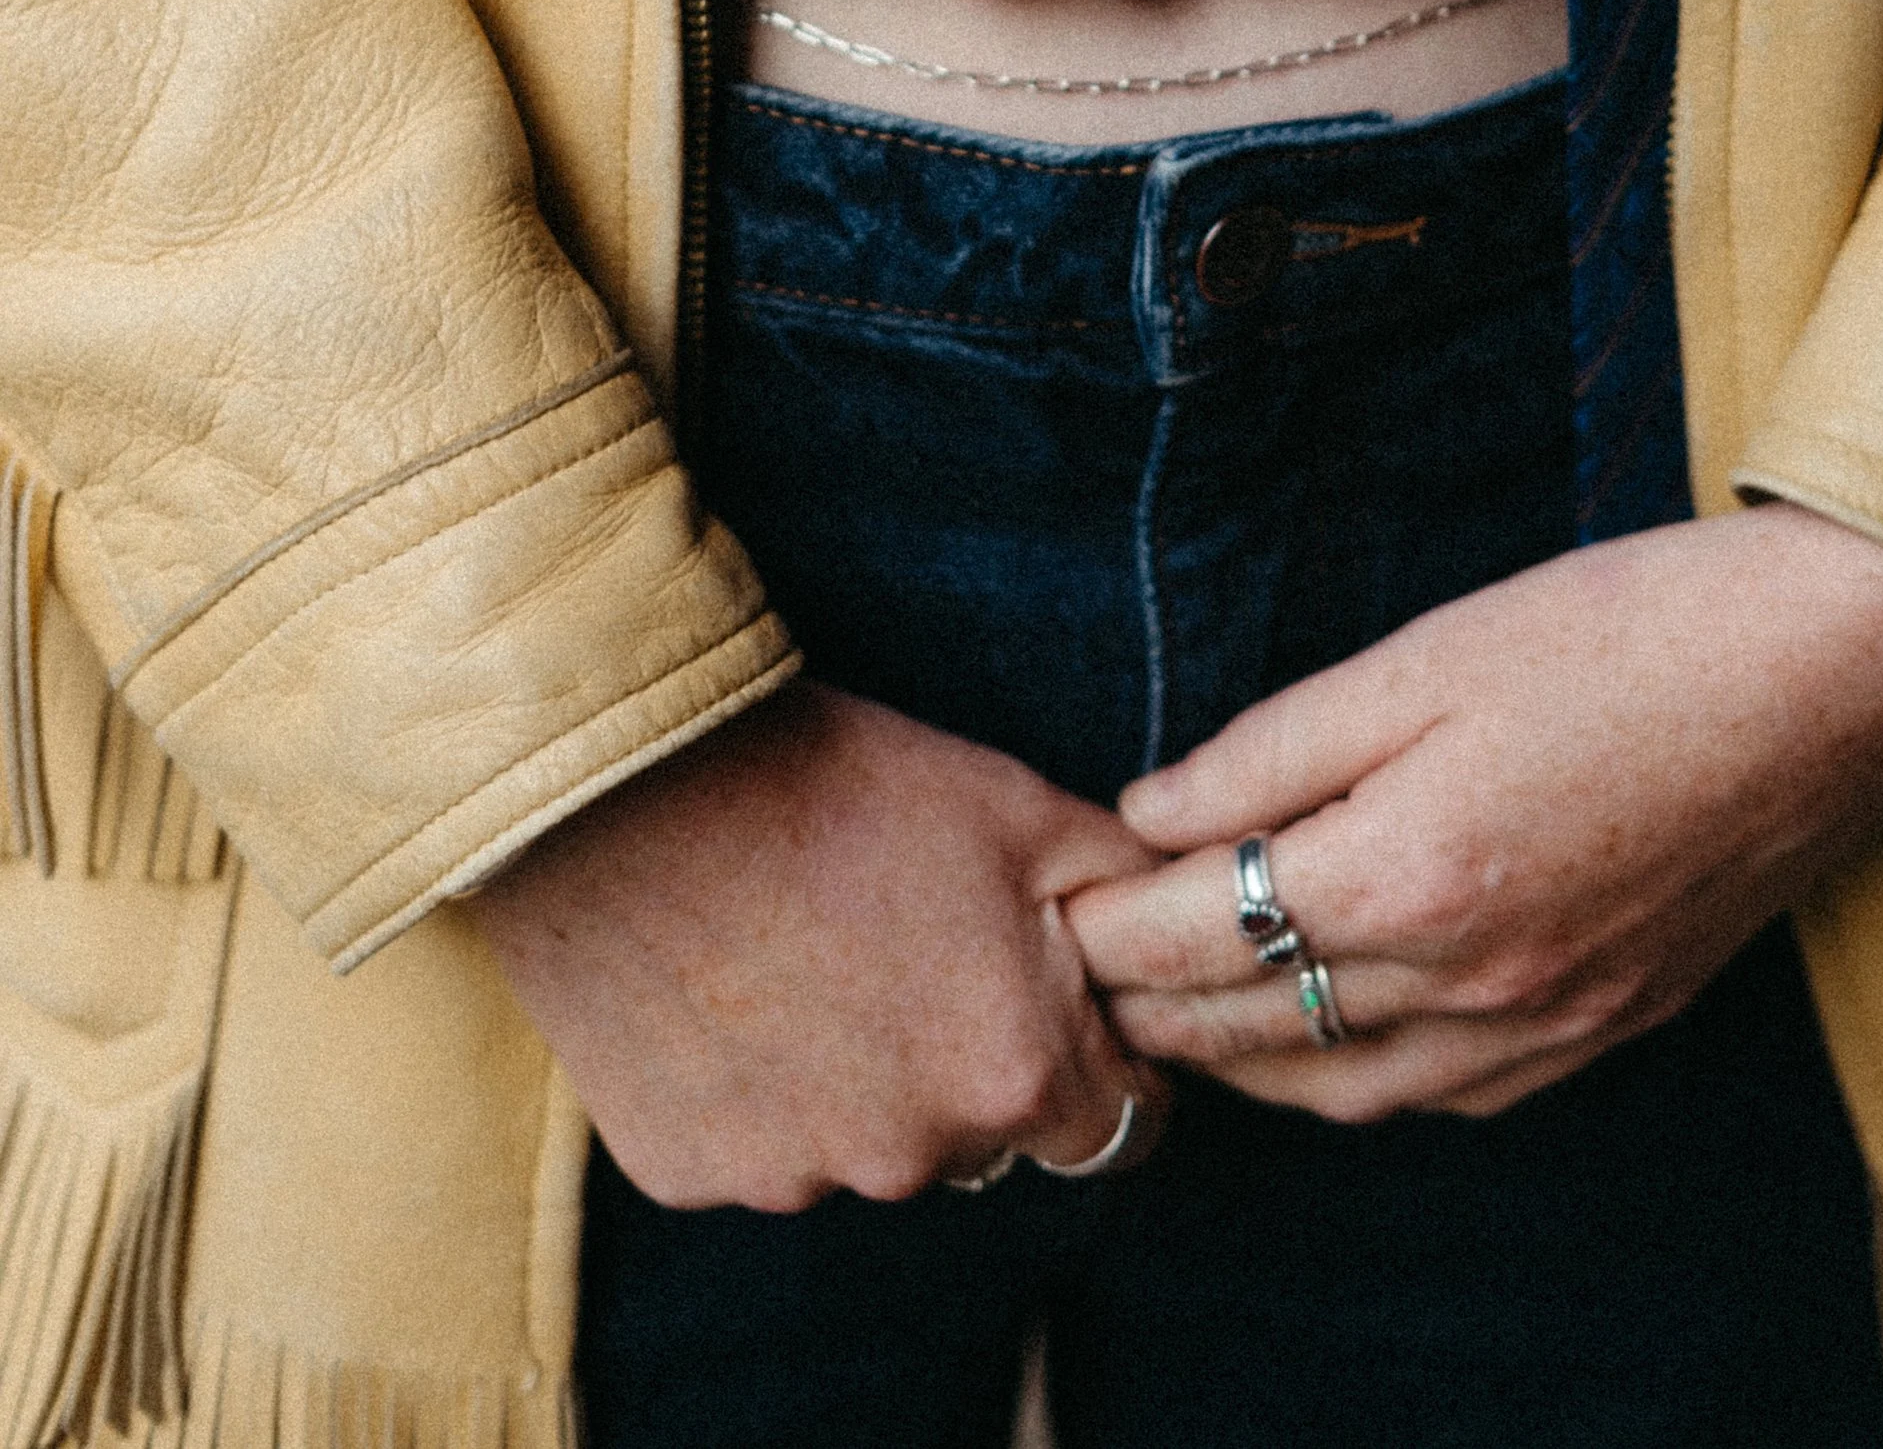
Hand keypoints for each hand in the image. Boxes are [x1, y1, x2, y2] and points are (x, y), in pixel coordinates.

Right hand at [474, 678, 1167, 1206]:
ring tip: (810, 944)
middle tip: (912, 939)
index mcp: (1013, 1076)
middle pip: (985, 1134)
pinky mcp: (685, 1173)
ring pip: (868, 1143)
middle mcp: (910, 1159)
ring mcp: (788, 1178)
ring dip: (861, 1075)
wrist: (628, 783)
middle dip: (973, 1056)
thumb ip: (1122, 894)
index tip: (1056, 994)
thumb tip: (1176, 934)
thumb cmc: (837, 782)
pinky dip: (756, 1084)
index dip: (1103, 1056)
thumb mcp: (1019, 807)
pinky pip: (758, 1143)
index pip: (1119, 1125)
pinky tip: (733, 980)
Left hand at [1066, 505, 1882, 1121]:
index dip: (1111, 926)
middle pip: (1258, 1034)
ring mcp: (1549, 1020)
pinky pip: (1452, 1096)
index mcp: (1408, 876)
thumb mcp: (1423, 654)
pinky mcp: (1613, 1023)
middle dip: (1154, 1007)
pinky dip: (1367, 1076)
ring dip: (1250, 1064)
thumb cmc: (1625, 630)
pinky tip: (1343, 1029)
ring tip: (1185, 1013)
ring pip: (1349, 1092)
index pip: (1200, 937)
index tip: (1059, 905)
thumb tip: (1150, 814)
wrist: (1832, 674)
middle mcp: (1471, 981)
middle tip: (1086, 971)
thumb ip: (1275, 746)